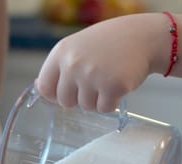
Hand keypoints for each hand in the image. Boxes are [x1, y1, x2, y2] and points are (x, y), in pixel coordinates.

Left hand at [35, 14, 166, 112]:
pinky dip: (111, 102)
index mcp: (61, 53)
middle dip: (78, 97)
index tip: (67, 91)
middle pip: (65, 101)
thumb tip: (39, 88)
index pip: (45, 87)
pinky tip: (117, 85)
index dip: (55, 94)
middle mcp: (73, 64)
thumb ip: (59, 68)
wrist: (142, 37)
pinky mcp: (112, 86)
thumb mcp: (76, 47)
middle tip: (94, 82)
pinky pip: (104, 109)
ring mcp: (92, 75)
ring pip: (85, 106)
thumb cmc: (107, 44)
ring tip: (107, 79)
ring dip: (97, 99)